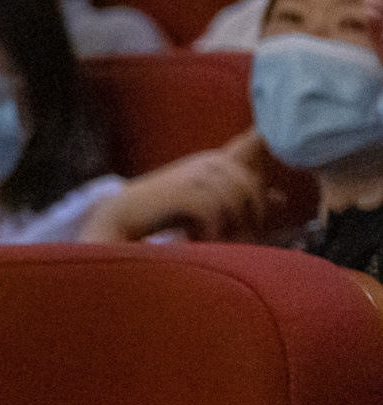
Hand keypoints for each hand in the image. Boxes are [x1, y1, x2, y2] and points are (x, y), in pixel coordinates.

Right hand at [97, 132, 269, 243]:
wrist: (122, 216)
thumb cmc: (166, 211)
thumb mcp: (209, 200)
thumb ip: (242, 196)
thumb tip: (282, 199)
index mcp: (218, 160)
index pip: (255, 173)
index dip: (260, 192)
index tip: (256, 215)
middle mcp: (210, 161)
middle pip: (250, 190)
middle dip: (246, 220)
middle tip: (234, 243)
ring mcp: (197, 174)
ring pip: (235, 202)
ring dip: (228, 229)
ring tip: (212, 243)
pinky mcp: (185, 190)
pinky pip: (215, 212)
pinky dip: (211, 232)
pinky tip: (198, 241)